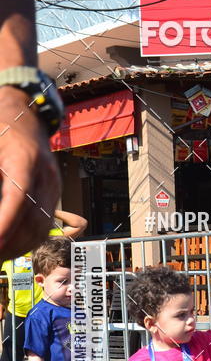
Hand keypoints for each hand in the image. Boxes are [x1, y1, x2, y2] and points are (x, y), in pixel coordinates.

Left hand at [0, 88, 60, 258]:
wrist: (26, 114)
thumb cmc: (2, 126)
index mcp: (26, 158)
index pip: (19, 200)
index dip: (6, 224)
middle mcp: (46, 175)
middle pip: (32, 220)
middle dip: (9, 243)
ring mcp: (54, 187)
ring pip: (41, 228)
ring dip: (17, 247)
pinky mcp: (54, 195)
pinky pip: (44, 225)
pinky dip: (27, 241)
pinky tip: (10, 246)